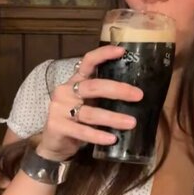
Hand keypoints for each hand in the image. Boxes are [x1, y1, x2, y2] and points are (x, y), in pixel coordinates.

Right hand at [35, 45, 143, 161]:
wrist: (54, 143)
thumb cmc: (77, 119)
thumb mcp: (88, 102)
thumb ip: (103, 95)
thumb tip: (136, 93)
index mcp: (75, 81)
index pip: (88, 62)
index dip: (103, 54)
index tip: (122, 51)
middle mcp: (66, 91)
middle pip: (93, 86)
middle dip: (118, 90)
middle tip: (139, 95)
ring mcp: (59, 109)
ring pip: (90, 113)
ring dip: (113, 118)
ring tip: (131, 123)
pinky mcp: (57, 126)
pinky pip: (82, 131)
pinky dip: (98, 135)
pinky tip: (112, 139)